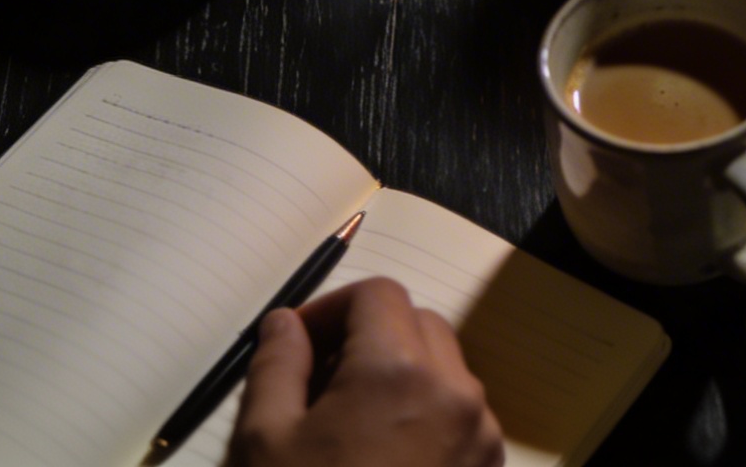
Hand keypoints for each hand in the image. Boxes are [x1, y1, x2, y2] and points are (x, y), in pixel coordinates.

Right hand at [228, 277, 503, 466]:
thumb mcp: (265, 441)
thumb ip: (276, 366)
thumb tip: (285, 324)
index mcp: (398, 370)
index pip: (378, 295)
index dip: (334, 308)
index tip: (299, 342)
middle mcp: (454, 394)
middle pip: (420, 325)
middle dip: (369, 337)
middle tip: (319, 381)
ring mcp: (480, 438)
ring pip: (447, 373)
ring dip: (401, 376)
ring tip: (348, 425)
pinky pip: (462, 420)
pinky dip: (426, 417)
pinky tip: (382, 458)